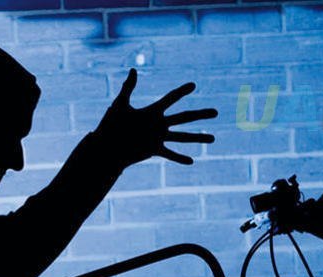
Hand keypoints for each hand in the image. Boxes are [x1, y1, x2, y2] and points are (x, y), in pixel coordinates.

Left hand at [94, 68, 217, 168]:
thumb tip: (133, 69)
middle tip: (216, 112)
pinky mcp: (154, 150)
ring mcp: (158, 137)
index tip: (194, 85)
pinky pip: (170, 154)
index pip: (171, 99)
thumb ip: (128, 88)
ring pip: (183, 137)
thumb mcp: (120, 104)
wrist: (106, 146)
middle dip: (200, 115)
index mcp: (152, 111)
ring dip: (198, 138)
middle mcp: (159, 124)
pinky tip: (192, 161)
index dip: (182, 91)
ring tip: (213, 138)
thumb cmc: (110, 124)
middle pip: (184, 117)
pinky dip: (179, 158)